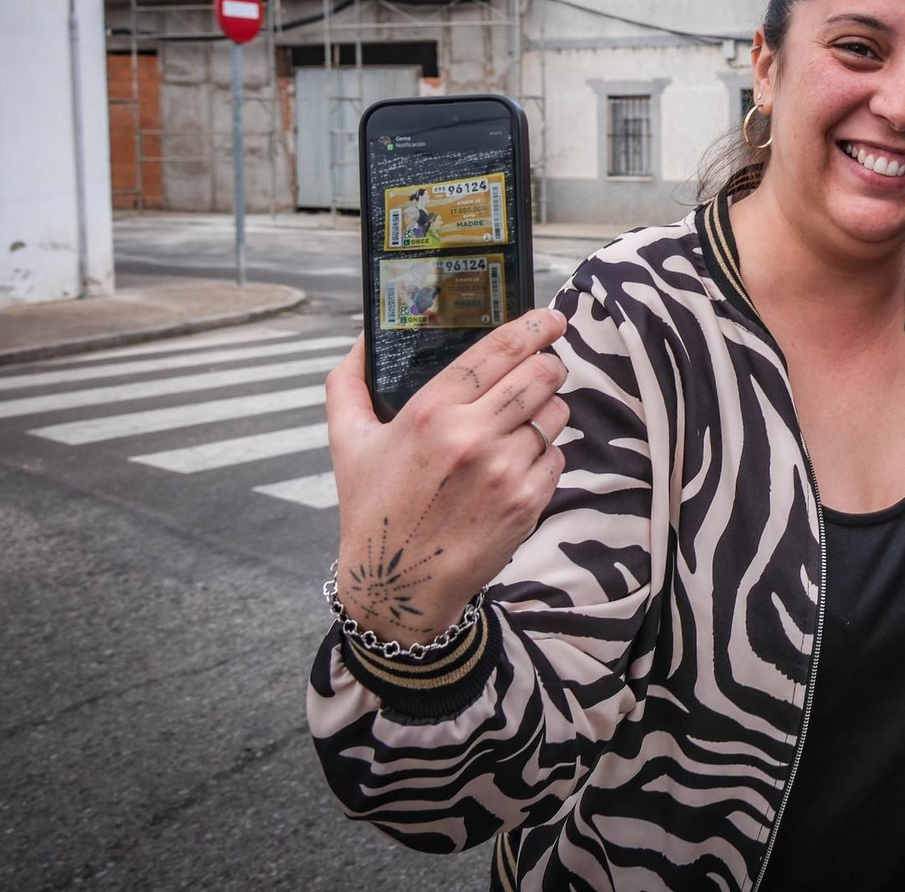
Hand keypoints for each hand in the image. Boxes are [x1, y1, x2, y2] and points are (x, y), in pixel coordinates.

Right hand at [325, 309, 571, 643]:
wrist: (399, 587)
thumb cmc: (373, 508)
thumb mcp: (346, 442)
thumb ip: (348, 381)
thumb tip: (367, 335)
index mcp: (429, 414)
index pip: (496, 352)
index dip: (531, 327)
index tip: (550, 317)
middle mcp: (472, 439)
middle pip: (541, 375)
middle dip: (547, 366)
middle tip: (540, 369)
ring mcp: (505, 472)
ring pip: (556, 413)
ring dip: (546, 409)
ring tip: (519, 423)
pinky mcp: (528, 502)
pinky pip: (557, 455)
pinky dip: (544, 453)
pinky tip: (514, 464)